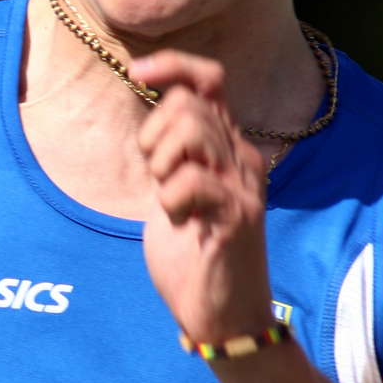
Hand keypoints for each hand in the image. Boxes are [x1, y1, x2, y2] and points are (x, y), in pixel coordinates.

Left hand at [131, 50, 273, 346]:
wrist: (223, 317)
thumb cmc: (194, 257)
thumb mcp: (175, 192)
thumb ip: (171, 155)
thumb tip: (152, 116)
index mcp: (229, 149)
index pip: (210, 79)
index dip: (174, 66)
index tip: (138, 74)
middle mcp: (243, 158)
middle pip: (189, 103)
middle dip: (154, 135)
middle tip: (157, 178)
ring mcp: (244, 185)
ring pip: (191, 131)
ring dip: (162, 165)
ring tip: (170, 200)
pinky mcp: (238, 216)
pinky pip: (190, 181)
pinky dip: (171, 201)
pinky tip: (181, 224)